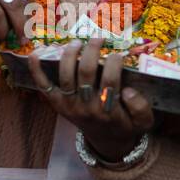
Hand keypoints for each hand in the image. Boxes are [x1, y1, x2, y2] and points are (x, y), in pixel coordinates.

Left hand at [27, 39, 153, 161]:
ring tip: (78, 42)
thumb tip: (128, 91)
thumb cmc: (126, 125)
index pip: (110, 82)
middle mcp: (86, 108)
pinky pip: (44, 87)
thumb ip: (141, 108)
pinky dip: (37, 70)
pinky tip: (35, 54)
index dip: (114, 63)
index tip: (118, 54)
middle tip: (98, 38)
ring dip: (70, 54)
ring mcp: (69, 105)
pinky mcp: (57, 105)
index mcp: (108, 111)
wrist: (107, 140)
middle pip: (85, 74)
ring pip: (65, 76)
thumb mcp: (143, 123)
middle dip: (92, 51)